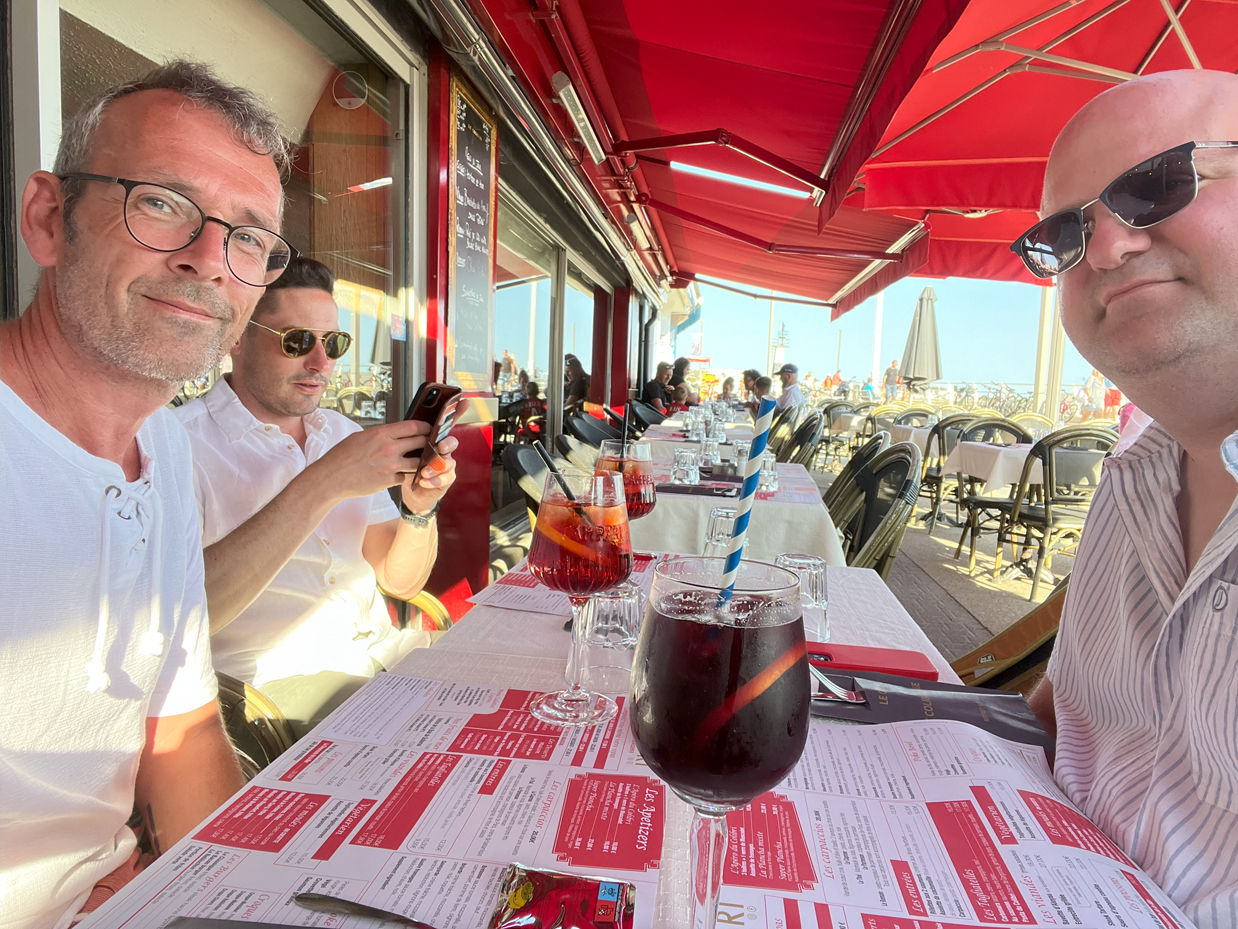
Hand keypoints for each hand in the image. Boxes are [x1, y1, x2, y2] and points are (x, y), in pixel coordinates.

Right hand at [308, 420, 435, 501]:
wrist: (332, 477)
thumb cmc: (342, 456)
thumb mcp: (361, 436)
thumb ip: (381, 435)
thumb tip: (396, 433)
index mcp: (382, 433)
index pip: (413, 427)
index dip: (425, 427)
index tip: (429, 428)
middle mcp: (389, 448)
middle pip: (421, 442)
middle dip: (427, 442)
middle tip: (430, 443)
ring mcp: (391, 466)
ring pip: (418, 462)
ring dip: (420, 461)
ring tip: (420, 460)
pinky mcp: (389, 481)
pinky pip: (405, 476)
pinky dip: (405, 475)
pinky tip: (401, 473)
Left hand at [401, 434, 458, 514]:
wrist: (413, 489)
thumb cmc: (410, 467)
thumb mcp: (407, 456)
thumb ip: (410, 447)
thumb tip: (404, 440)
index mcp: (434, 442)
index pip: (442, 432)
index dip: (440, 432)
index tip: (434, 436)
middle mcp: (443, 451)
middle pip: (452, 444)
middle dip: (446, 445)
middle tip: (440, 448)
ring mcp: (447, 465)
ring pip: (449, 462)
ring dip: (436, 467)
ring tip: (424, 472)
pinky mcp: (447, 479)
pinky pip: (444, 479)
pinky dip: (433, 481)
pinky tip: (423, 482)